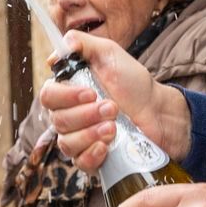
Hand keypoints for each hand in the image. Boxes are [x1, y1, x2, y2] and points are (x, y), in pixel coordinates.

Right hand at [42, 31, 192, 171]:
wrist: (157, 111)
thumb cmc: (133, 83)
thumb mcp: (110, 54)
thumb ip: (83, 44)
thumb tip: (60, 46)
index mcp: (68, 92)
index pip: (48, 96)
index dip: (66, 96)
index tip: (91, 93)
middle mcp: (68, 116)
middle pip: (58, 120)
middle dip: (87, 114)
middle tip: (112, 107)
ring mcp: (79, 139)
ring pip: (66, 143)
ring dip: (91, 133)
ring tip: (114, 126)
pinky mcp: (91, 158)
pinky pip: (79, 162)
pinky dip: (92, 154)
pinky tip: (107, 146)